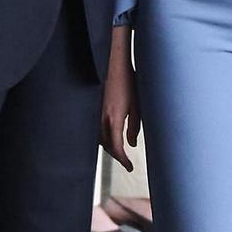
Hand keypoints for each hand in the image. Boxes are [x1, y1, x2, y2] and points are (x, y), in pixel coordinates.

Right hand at [100, 28, 139, 165]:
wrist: (114, 64)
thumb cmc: (129, 81)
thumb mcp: (137, 105)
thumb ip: (135, 126)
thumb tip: (132, 143)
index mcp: (115, 119)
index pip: (117, 147)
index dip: (123, 160)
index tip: (129, 167)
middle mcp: (102, 118)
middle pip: (106, 145)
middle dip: (116, 155)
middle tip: (126, 161)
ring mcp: (96, 113)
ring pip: (99, 138)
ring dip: (108, 146)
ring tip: (119, 151)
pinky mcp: (94, 108)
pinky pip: (95, 128)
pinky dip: (102, 136)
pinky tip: (109, 136)